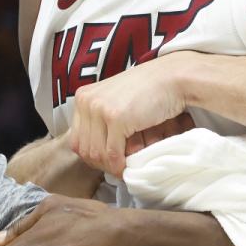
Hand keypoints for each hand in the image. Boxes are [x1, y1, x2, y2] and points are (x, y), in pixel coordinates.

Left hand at [70, 51, 199, 176]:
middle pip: (84, 149)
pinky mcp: (116, 118)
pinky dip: (120, 165)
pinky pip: (112, 153)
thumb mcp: (114, 101)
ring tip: (125, 166)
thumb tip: (96, 157)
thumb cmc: (147, 90)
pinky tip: (129, 165)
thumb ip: (100, 121)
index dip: (91, 155)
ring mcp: (100, 109)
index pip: (76, 139)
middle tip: (118, 167)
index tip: (108, 161)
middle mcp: (86, 101)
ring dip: (111, 166)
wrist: (170, 78)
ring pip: (97, 154)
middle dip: (101, 163)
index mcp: (83, 97)